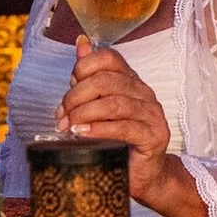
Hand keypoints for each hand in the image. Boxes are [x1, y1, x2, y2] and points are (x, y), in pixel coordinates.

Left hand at [55, 35, 172, 202]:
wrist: (144, 173)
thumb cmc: (119, 138)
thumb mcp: (99, 104)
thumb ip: (90, 77)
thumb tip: (81, 43)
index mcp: (131, 80)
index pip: (108, 58)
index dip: (84, 68)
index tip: (68, 86)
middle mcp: (144, 92)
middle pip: (106, 80)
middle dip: (76, 96)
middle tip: (62, 115)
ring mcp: (152, 113)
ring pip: (114, 103)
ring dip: (85, 114)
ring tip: (69, 126)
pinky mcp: (154, 135)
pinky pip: (124, 127)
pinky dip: (99, 129)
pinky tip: (83, 133)